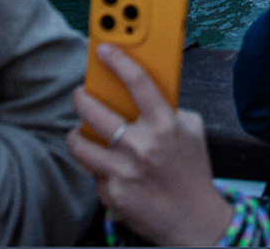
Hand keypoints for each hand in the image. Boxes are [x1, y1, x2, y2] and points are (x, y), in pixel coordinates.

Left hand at [68, 43, 235, 246]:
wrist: (193, 220)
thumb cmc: (193, 172)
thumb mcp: (192, 131)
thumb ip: (170, 110)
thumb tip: (145, 95)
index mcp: (164, 124)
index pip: (137, 82)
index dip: (118, 60)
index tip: (103, 49)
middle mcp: (141, 145)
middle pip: (94, 111)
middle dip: (81, 98)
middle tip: (79, 95)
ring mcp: (123, 170)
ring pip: (80, 143)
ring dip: (76, 135)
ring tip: (79, 132)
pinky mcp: (111, 193)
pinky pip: (93, 172)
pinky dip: (97, 167)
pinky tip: (108, 168)